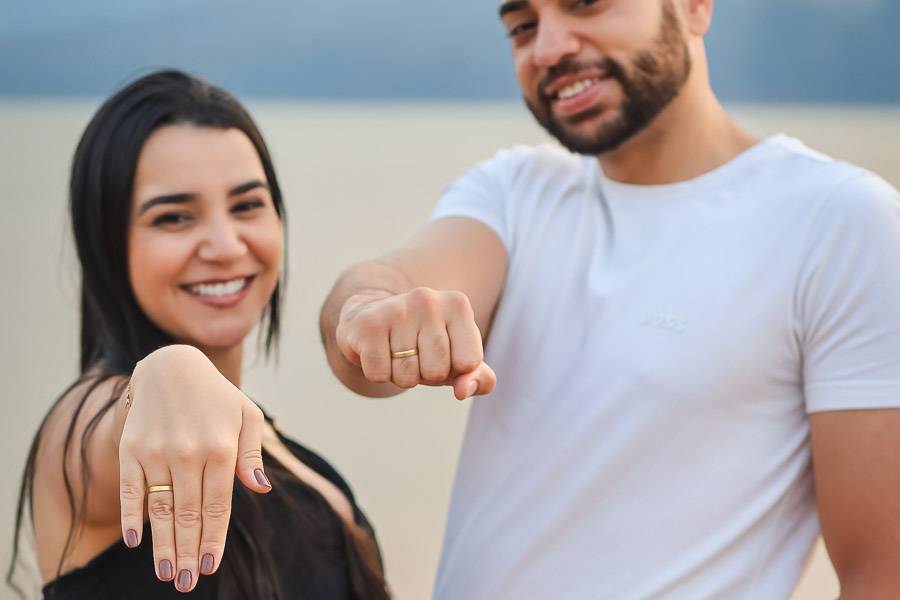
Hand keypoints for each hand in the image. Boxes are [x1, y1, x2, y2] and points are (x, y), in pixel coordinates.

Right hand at [116, 345, 270, 592]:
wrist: (170, 367)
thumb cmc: (217, 397)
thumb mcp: (247, 416)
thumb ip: (253, 455)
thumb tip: (261, 490)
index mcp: (221, 448)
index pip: (217, 505)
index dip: (213, 539)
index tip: (210, 566)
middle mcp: (189, 453)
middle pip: (189, 514)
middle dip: (187, 552)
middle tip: (186, 583)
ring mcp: (157, 452)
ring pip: (161, 508)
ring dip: (163, 544)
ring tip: (166, 573)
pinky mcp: (131, 449)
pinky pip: (131, 488)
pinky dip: (132, 515)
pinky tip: (135, 540)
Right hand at [335, 287, 496, 398]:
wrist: (371, 318)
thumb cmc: (424, 344)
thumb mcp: (458, 359)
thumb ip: (479, 378)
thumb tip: (463, 391)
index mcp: (458, 306)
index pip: (469, 363)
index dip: (454, 370)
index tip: (443, 355)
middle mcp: (428, 300)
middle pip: (436, 371)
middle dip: (425, 375)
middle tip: (414, 354)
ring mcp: (397, 309)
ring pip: (406, 377)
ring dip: (400, 376)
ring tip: (395, 352)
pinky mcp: (368, 324)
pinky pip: (379, 375)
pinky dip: (378, 374)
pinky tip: (378, 352)